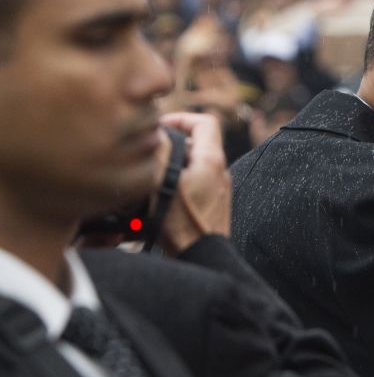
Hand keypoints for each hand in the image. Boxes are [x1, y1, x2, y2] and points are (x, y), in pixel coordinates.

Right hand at [157, 112, 230, 255]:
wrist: (201, 257)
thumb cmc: (182, 222)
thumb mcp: (163, 180)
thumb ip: (161, 151)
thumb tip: (156, 132)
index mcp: (213, 160)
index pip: (205, 122)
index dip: (182, 118)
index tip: (161, 127)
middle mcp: (221, 172)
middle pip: (197, 143)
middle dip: (172, 143)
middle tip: (150, 151)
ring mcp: (218, 189)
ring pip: (194, 164)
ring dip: (173, 164)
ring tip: (151, 174)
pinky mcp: (212, 205)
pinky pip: (195, 183)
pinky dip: (178, 182)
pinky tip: (159, 195)